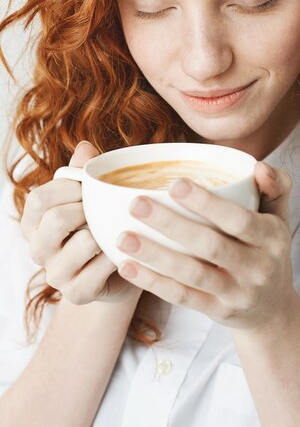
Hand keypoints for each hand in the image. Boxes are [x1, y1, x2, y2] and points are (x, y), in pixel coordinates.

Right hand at [21, 141, 141, 305]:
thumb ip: (85, 174)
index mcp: (34, 222)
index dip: (67, 188)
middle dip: (87, 209)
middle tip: (105, 209)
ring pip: (81, 243)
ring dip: (104, 233)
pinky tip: (123, 251)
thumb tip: (85, 146)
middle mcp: (38, 249)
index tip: (90, 187)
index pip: (39, 199)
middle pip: (55, 219)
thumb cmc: (103, 225)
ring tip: (115, 230)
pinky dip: (115, 256)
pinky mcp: (77, 294)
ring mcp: (56, 274)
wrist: (121, 269)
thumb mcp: (92, 197)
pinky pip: (99, 269)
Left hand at [116, 162, 293, 329]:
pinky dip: (153, 283)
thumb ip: (276, 186)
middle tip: (136, 205)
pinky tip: (127, 266)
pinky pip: (183, 297)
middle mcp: (258, 268)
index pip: (240, 220)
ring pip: (192, 274)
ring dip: (155, 256)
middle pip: (211, 246)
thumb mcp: (281, 217)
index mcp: (272, 238)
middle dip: (171, 225)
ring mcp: (237, 293)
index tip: (174, 184)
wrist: (274, 308)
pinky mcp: (217, 312)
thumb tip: (259, 166)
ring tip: (123, 237)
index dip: (207, 204)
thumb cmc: (269, 249)